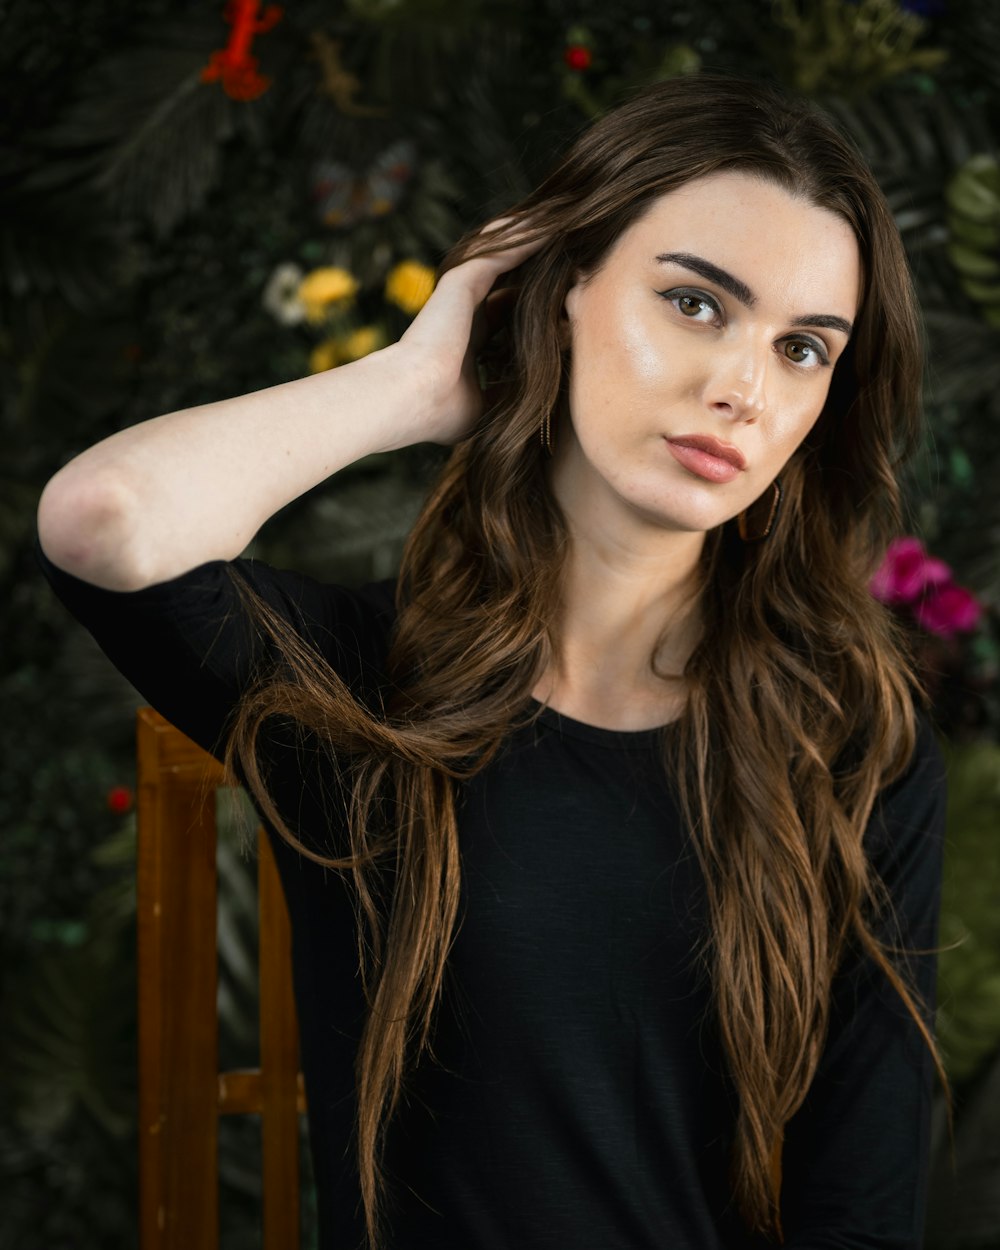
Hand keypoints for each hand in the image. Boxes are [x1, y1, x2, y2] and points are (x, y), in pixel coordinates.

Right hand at [394, 216, 548, 444]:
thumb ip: (509, 393)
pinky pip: (504, 249)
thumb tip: (537, 399)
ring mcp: (463, 292)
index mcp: (467, 343)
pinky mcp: (465, 278)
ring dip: (535, 243)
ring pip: (506, 259)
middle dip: (538, 272)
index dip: (534, 312)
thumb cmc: (443, 410)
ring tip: (569, 226)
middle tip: (575, 259)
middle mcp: (465, 312)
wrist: (415, 396)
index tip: (567, 308)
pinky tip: (554, 224)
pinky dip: (528, 236)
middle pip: (509, 284)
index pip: (505, 318)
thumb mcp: (488, 405)